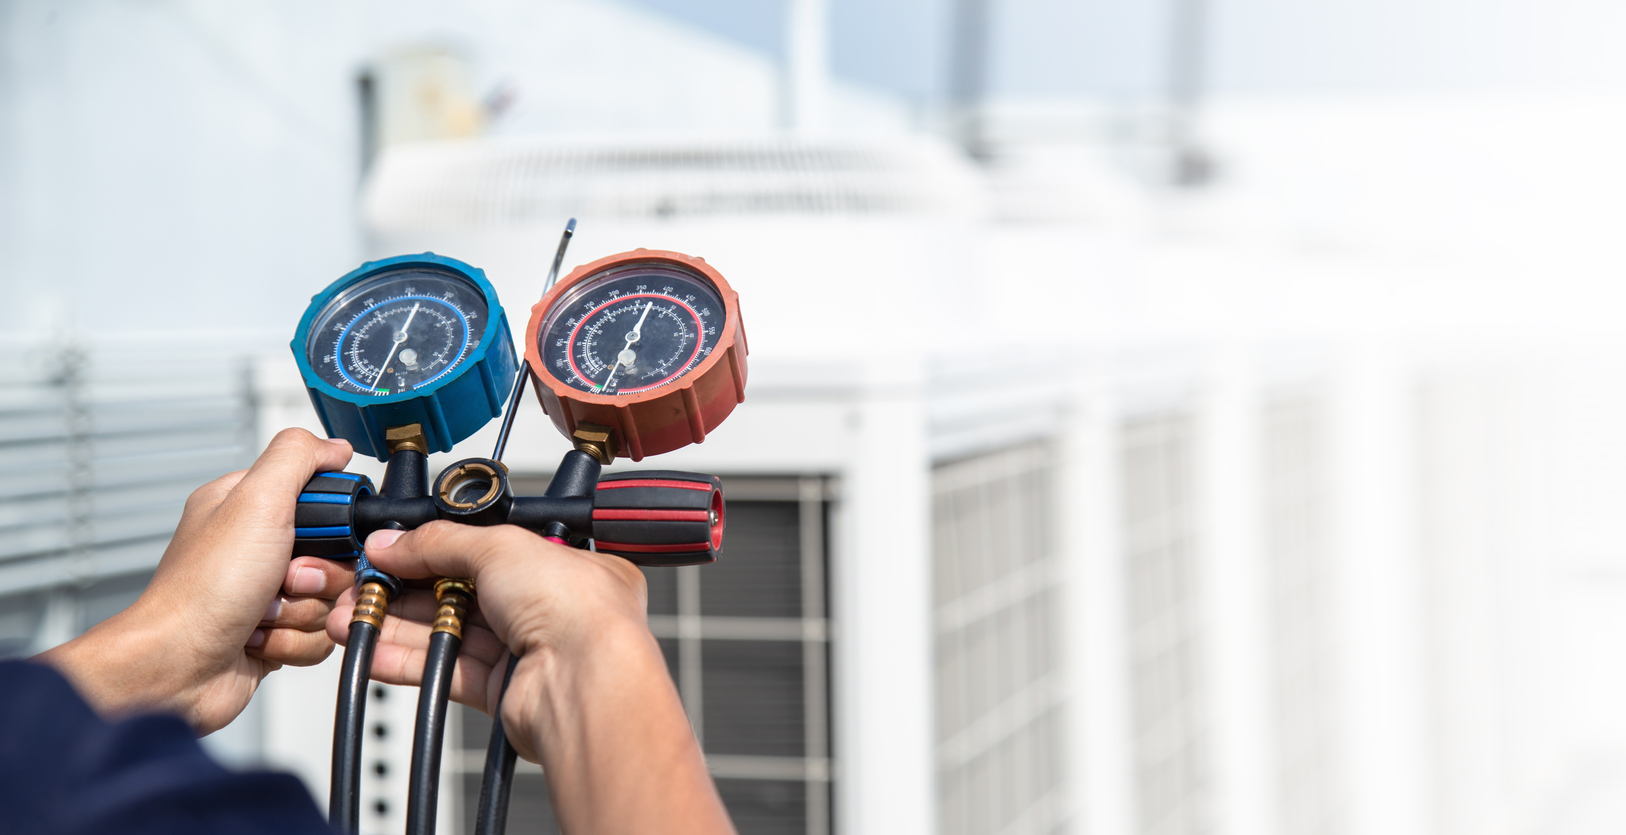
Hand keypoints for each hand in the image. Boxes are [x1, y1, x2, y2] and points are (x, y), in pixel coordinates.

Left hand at [37, 428, 358, 733]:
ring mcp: (267, 592)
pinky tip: (260, 638)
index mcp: (249, 507)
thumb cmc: (203, 590)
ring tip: (263, 613)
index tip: (318, 537)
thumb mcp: (256, 502)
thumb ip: (298, 458)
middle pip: (337, 555)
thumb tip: (335, 446)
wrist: (178, 667)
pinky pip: (319, 635)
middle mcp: (257, 547)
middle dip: (319, 576)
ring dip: (304, 612)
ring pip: (331, 598)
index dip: (334, 523)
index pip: (324, 499)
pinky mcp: (276, 631)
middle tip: (285, 579)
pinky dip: (295, 642)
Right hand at [328, 522, 734, 833]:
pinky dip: (406, 658)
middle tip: (359, 583)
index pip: (487, 548)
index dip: (435, 548)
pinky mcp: (502, 689)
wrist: (585, 684)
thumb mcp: (501, 547)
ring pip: (447, 630)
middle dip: (404, 587)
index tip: (389, 549)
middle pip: (461, 590)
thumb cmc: (578, 610)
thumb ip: (440, 542)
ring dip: (396, 623)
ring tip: (347, 616)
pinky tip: (371, 649)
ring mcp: (525, 649)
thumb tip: (394, 541)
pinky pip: (444, 667)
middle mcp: (549, 605)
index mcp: (564, 563)